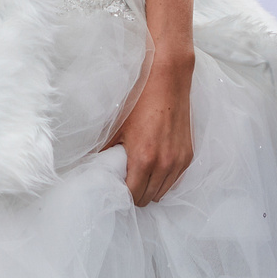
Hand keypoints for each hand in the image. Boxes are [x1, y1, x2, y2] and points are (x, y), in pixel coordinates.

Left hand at [104, 53, 194, 205]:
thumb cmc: (140, 100)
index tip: (116, 188)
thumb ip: (103, 149)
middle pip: (148, 198)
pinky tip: (155, 167)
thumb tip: (88, 163)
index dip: (122, 195)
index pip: (133, 195)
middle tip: (126, 182)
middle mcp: (164, 164)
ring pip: (163, 192)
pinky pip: (175, 180)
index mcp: (143, 159)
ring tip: (140, 175)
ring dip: (151, 188)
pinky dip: (164, 178)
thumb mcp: (117, 125)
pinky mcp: (188, 155)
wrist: (167, 79)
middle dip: (136, 193)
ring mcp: (178, 161)